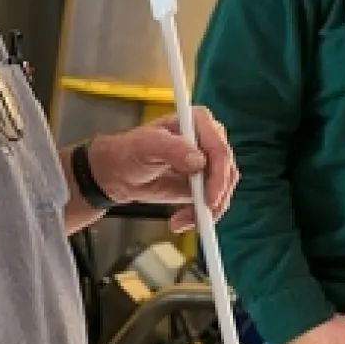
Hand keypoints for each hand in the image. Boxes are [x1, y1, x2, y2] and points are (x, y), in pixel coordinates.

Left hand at [87, 106, 238, 231]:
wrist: (118, 172)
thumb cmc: (129, 151)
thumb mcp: (146, 145)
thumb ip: (171, 148)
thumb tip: (198, 161)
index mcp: (199, 122)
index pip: (220, 149)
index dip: (219, 175)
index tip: (209, 198)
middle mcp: (208, 140)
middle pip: (227, 172)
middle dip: (215, 198)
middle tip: (200, 215)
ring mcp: (207, 163)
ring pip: (223, 190)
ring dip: (206, 211)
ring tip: (180, 221)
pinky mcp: (203, 183)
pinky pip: (212, 202)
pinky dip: (199, 216)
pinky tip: (180, 221)